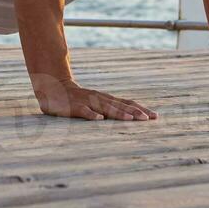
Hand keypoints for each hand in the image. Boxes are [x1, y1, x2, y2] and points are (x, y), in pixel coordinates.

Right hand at [30, 74, 157, 120]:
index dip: (141, 109)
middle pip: (120, 105)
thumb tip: (130, 117)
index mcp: (106, 99)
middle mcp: (100, 98)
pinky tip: (99, 120)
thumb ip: (109, 109)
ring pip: (105, 107)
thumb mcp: (96, 103)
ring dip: (118, 113)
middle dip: (134, 112)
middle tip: (147, 119)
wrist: (53, 87)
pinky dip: (91, 115)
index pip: (127, 103)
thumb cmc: (77, 99)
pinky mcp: (74, 107)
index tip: (155, 116)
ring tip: (130, 120)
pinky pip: (84, 111)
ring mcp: (87, 102)